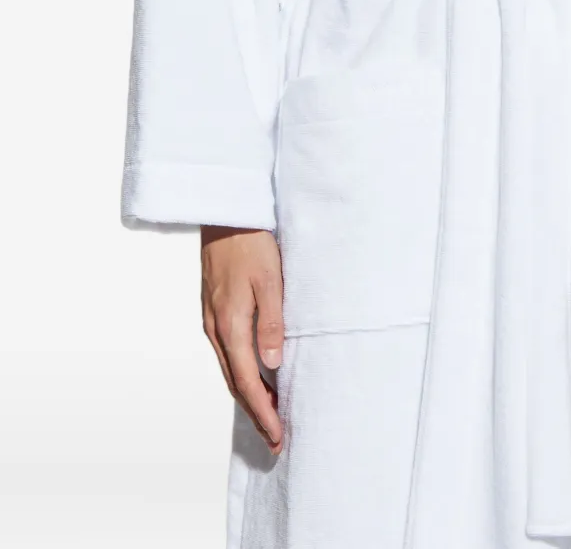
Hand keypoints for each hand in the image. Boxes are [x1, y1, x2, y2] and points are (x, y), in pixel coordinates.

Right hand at [201, 226, 284, 454]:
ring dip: (247, 395)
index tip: (278, 435)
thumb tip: (272, 366)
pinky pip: (225, 353)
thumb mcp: (270, 280)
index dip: (262, 412)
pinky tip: (252, 377)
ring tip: (268, 416)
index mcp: (230, 324)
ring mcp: (211, 320)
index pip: (246, 382)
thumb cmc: (251, 242)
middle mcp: (215, 328)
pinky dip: (239, 374)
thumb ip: (271, 323)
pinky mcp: (213, 310)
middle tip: (275, 439)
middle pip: (234, 383)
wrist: (224, 214)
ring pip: (228, 369)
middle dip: (255, 413)